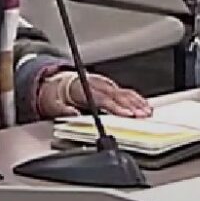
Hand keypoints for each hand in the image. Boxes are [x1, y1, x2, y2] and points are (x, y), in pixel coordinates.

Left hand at [38, 72, 152, 118]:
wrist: (59, 85)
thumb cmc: (58, 97)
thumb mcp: (53, 105)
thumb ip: (62, 110)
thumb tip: (73, 115)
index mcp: (81, 88)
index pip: (101, 98)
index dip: (115, 106)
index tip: (127, 114)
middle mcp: (95, 85)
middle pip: (115, 95)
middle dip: (130, 105)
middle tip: (142, 115)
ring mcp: (104, 85)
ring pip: (122, 92)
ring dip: (136, 102)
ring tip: (147, 112)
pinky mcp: (110, 88)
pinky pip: (125, 92)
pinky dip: (136, 99)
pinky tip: (145, 106)